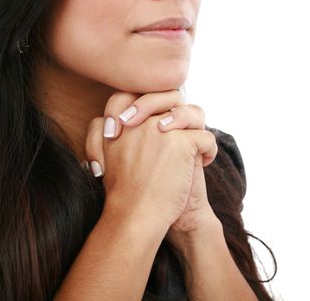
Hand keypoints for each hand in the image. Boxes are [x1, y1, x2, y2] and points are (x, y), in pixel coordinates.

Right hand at [83, 89, 217, 231]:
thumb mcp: (101, 154)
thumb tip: (122, 115)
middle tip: (180, 130)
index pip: (137, 94)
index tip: (158, 124)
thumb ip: (100, 130)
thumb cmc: (120, 191)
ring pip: (192, 112)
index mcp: (119, 120)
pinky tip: (204, 162)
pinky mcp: (182, 143)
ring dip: (197, 126)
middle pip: (168, 97)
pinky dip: (209, 150)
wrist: (134, 216)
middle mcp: (140, 119)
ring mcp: (161, 128)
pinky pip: (205, 137)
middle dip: (179, 110)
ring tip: (196, 144)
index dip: (150, 102)